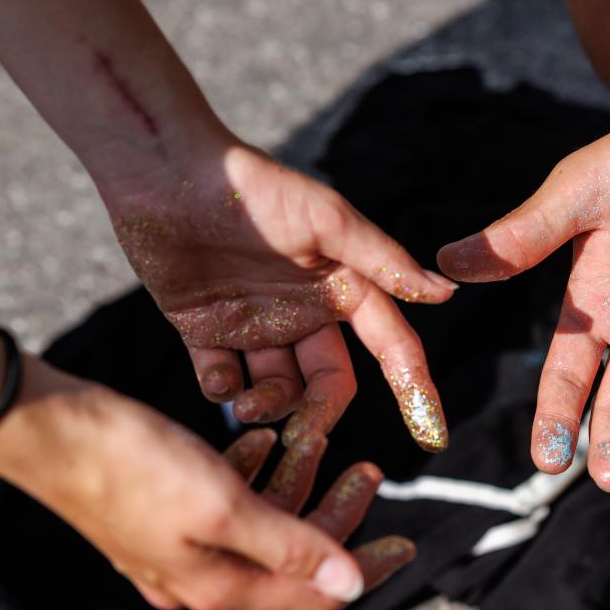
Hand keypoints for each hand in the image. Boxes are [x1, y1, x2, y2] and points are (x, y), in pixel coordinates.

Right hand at [0, 358, 414, 609]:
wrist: (43, 428)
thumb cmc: (134, 464)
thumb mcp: (224, 506)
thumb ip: (291, 548)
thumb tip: (352, 589)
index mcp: (219, 588)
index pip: (315, 599)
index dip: (365, 571)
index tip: (407, 542)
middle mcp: (200, 579)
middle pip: (292, 560)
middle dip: (334, 513)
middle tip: (368, 469)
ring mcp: (176, 549)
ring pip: (260, 524)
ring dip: (293, 482)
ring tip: (313, 438)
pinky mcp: (159, 514)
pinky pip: (223, 503)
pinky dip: (246, 472)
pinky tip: (254, 438)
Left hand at [101, 140, 456, 450]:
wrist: (164, 172)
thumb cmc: (254, 188)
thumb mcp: (327, 221)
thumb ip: (383, 262)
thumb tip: (445, 294)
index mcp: (342, 287)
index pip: (390, 346)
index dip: (414, 388)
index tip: (432, 432)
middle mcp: (304, 311)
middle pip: (329, 382)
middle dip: (321, 413)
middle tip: (303, 437)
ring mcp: (255, 322)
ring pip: (278, 389)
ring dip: (269, 406)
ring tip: (246, 406)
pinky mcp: (205, 329)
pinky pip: (223, 379)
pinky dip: (223, 391)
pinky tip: (218, 380)